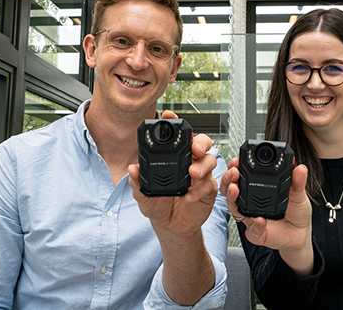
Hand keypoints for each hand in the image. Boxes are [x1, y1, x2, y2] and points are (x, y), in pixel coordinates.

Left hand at [128, 111, 218, 236]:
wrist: (171, 227)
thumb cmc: (158, 206)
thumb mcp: (143, 195)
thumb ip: (138, 183)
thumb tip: (132, 169)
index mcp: (174, 158)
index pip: (176, 136)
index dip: (174, 123)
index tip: (169, 115)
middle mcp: (189, 162)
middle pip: (201, 142)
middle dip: (199, 142)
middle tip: (193, 149)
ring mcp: (201, 175)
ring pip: (210, 160)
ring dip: (202, 165)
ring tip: (191, 174)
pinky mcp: (208, 190)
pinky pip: (210, 184)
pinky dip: (200, 189)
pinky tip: (188, 196)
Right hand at [221, 160, 311, 250]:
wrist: (301, 234)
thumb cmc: (296, 212)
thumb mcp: (298, 194)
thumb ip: (298, 182)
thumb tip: (300, 168)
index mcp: (257, 190)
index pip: (241, 176)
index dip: (235, 167)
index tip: (237, 160)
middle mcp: (250, 203)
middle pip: (230, 190)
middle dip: (227, 179)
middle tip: (234, 172)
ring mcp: (251, 218)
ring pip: (234, 208)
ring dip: (232, 198)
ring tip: (235, 189)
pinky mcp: (257, 233)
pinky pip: (252, 230)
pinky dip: (255, 225)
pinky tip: (260, 220)